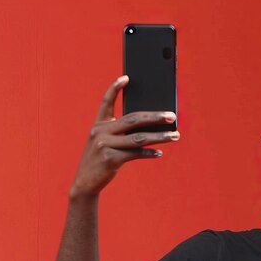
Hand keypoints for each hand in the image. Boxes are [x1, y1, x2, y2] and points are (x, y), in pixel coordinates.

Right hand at [70, 75, 179, 197]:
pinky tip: (160, 153)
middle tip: (172, 116)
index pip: (106, 102)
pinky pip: (135, 153)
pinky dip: (149, 153)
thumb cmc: (101, 159)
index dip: (115, 88)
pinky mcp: (110, 159)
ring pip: (138, 138)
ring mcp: (105, 145)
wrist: (85, 182)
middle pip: (133, 119)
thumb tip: (150, 128)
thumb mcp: (105, 142)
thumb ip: (121, 133)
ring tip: (175, 135)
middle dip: (155, 117)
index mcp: (99, 124)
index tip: (127, 78)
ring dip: (160, 137)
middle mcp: (101, 131)